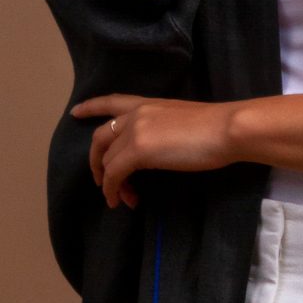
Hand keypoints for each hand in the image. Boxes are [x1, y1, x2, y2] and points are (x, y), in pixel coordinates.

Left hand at [71, 93, 238, 204]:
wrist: (227, 129)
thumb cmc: (217, 129)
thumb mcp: (183, 122)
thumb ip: (164, 130)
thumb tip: (159, 150)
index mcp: (148, 103)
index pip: (112, 101)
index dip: (91, 107)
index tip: (75, 113)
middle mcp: (136, 114)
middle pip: (100, 138)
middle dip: (97, 162)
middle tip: (102, 181)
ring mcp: (135, 131)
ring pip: (107, 160)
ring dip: (111, 182)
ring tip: (123, 198)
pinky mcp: (138, 151)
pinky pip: (114, 174)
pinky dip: (113, 190)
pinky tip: (121, 201)